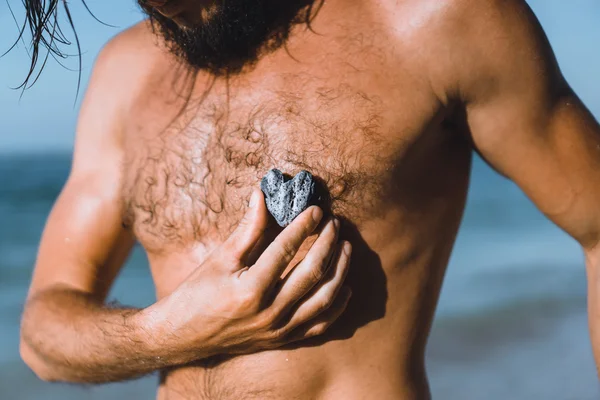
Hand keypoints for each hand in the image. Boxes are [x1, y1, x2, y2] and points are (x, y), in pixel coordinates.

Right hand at [142, 188, 351, 361]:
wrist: (184, 336)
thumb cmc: (198, 292)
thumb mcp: (220, 258)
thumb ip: (247, 229)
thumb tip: (262, 195)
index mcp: (250, 289)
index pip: (286, 250)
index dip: (303, 226)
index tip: (316, 209)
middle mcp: (269, 312)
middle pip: (312, 273)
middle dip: (328, 244)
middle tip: (335, 224)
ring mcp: (279, 330)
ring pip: (323, 299)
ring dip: (340, 271)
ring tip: (346, 247)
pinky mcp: (283, 340)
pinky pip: (320, 325)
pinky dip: (337, 305)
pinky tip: (345, 286)